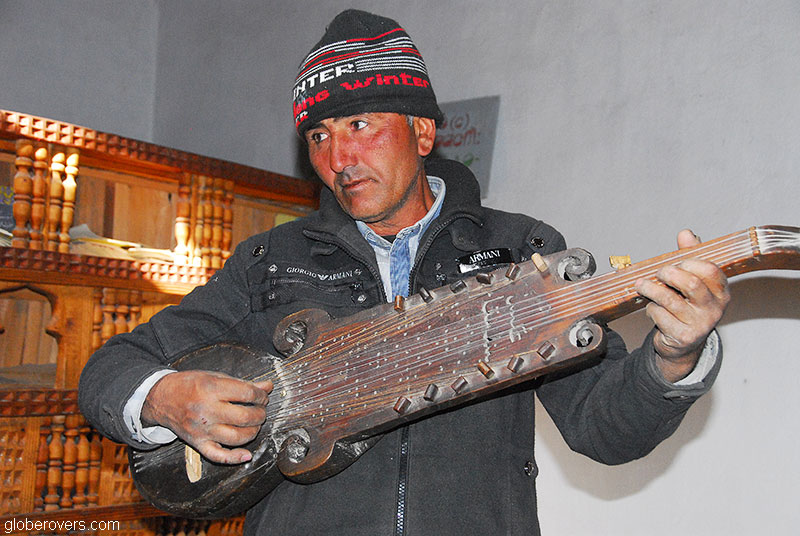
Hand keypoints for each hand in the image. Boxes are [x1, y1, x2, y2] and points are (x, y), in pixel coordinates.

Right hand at [141, 370, 272, 463]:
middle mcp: (206, 410)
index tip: (263, 396)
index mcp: (211, 389)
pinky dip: (234, 458)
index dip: (261, 396)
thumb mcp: (215, 377)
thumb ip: (242, 384)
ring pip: (236, 437)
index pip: (246, 394)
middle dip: (260, 414)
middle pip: (244, 417)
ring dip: (253, 432)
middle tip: (261, 410)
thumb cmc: (189, 385)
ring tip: (255, 425)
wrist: (161, 398)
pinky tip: (246, 455)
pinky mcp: (197, 443)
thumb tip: (267, 387)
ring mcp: (202, 429)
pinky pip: (217, 456)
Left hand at [634, 229, 729, 381]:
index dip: (689, 262)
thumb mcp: (692, 280)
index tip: (676, 261)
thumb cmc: (687, 306)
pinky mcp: (683, 337)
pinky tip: (652, 308)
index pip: (710, 270)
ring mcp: (700, 325)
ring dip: (651, 289)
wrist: (683, 343)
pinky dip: (650, 309)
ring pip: (669, 300)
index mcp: (721, 292)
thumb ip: (690, 256)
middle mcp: (715, 309)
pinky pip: (660, 315)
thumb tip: (686, 234)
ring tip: (641, 285)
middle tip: (658, 272)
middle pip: (691, 283)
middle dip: (669, 273)